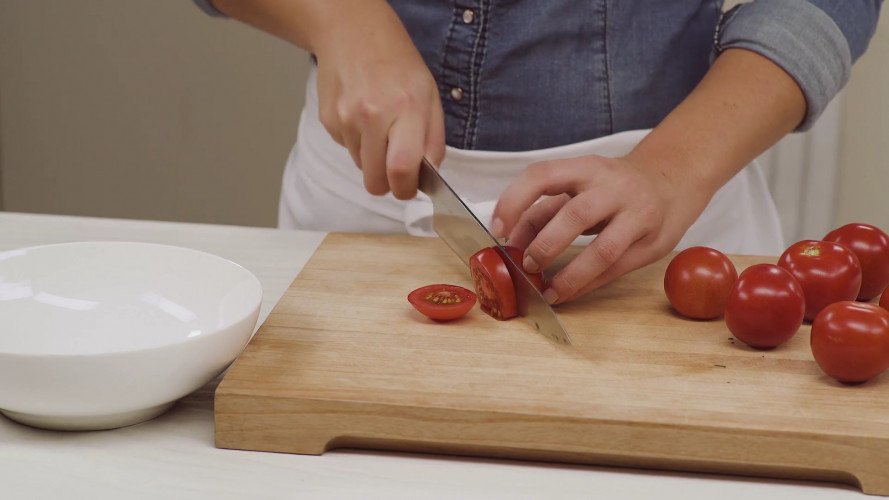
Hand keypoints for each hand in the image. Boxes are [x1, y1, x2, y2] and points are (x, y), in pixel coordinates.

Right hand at [313, 7, 444, 199]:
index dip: (406, 190)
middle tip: (395, 170)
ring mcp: (346, 118)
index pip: (402, 169)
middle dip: (387, 184)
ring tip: (379, 126)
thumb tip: (428, 177)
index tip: (409, 189)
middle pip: (375, 181)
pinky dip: (356, 141)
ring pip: (361, 167)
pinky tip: (362, 115)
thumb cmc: (398, 65)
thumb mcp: (430, 96)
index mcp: (406, 109)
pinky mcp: (328, 120)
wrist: (353, 33)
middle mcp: (373, 115)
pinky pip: (346, 149)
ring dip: (372, 157)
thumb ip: (434, 140)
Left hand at [491, 153, 711, 303]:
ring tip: (548, 290)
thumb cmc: (612, 187)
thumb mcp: (577, 187)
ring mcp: (637, 213)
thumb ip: (544, 211)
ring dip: (569, 274)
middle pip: (574, 215)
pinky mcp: (653, 241)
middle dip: (545, 245)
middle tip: (527, 265)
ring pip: (602, 249)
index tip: (498, 230)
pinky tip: (569, 293)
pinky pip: (616, 268)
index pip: (542, 175)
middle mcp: (613, 186)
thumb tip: (511, 243)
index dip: (514, 201)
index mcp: (586, 168)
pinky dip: (587, 284)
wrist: (672, 179)